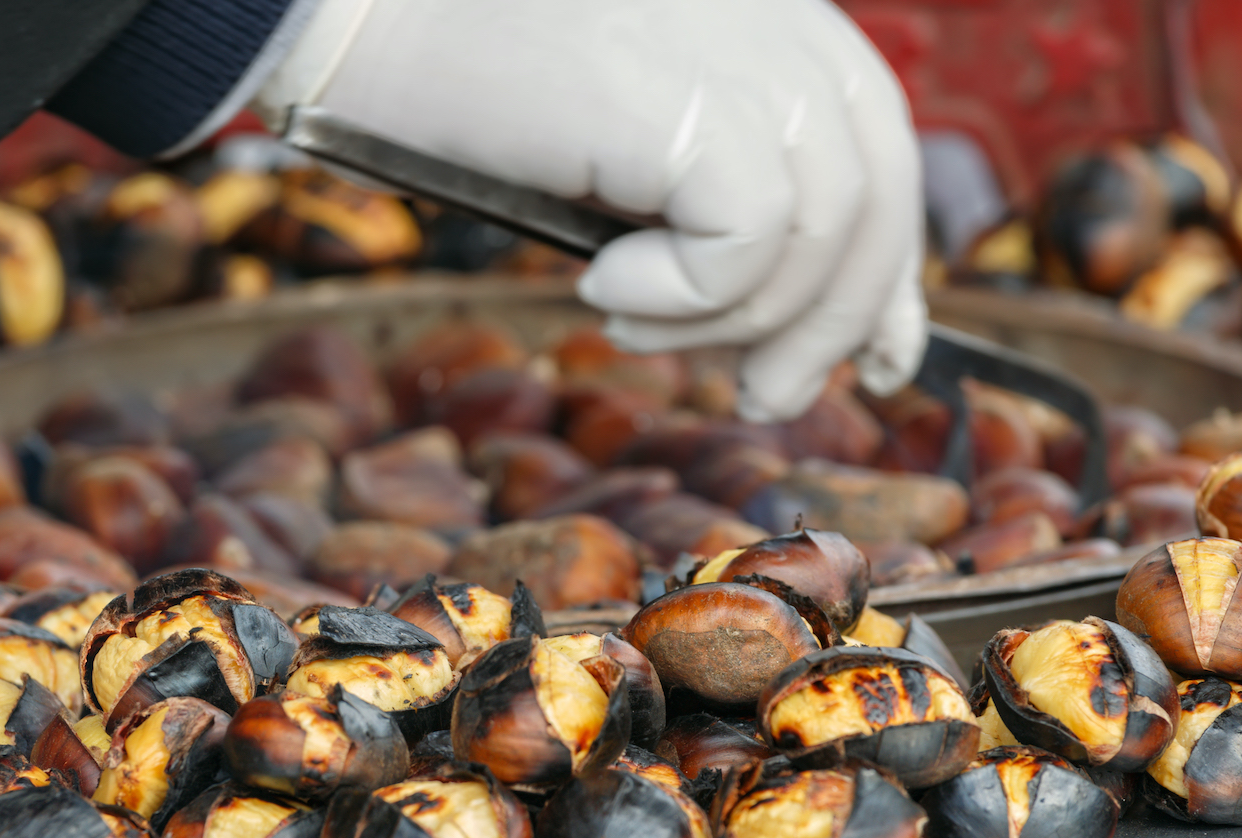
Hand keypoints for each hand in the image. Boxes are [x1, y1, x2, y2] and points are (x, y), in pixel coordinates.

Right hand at [256, 0, 924, 420]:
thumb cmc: (462, 89)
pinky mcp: (689, 98)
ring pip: (817, 233)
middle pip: (873, 194)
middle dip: (832, 322)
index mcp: (771, 22)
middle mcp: (776, 22)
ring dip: (726, 316)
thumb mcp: (623, 159)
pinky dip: (684, 292)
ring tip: (629, 314)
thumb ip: (715, 212)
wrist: (357, 18)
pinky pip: (747, 240)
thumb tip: (791, 334)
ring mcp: (740, 49)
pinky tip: (604, 279)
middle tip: (762, 395)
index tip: (868, 359)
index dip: (884, 270)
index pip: (879, 150)